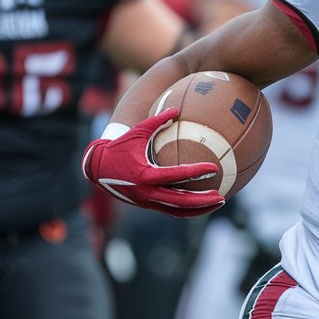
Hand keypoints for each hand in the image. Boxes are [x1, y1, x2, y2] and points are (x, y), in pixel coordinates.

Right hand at [82, 107, 224, 216]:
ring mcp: (147, 201)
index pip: (176, 175)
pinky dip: (188, 209)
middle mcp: (147, 192)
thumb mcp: (137, 132)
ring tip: (219, 201)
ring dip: (199, 209)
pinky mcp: (148, 205)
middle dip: (202, 200)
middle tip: (221, 196)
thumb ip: (157, 121)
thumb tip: (177, 108)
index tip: (214, 168)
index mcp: (146, 175)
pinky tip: (203, 204)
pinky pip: (172, 210)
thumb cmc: (119, 147)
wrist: (96, 168)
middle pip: (180, 201)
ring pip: (178, 210)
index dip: (196, 172)